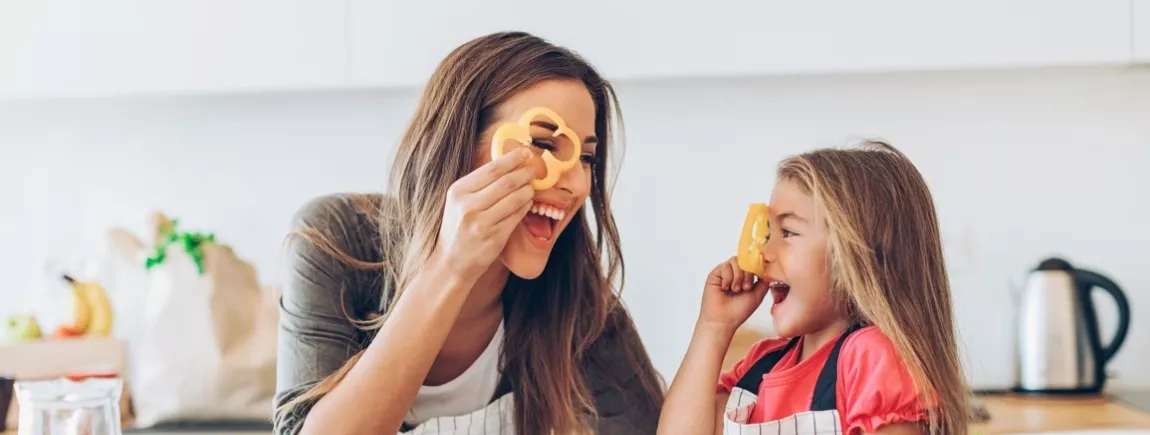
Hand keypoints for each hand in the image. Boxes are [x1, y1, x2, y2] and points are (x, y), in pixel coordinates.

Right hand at [433, 148, 535, 280]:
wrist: (451, 262)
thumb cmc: (459, 228)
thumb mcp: (459, 201)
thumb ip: (479, 183)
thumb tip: (508, 163)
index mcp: (458, 191)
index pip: (492, 169)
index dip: (513, 158)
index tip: (526, 152)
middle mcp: (468, 206)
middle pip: (506, 182)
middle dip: (524, 173)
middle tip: (533, 169)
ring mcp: (482, 223)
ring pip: (515, 198)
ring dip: (528, 190)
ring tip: (531, 186)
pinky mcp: (494, 238)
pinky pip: (517, 216)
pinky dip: (526, 206)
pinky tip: (527, 202)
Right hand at [698, 256, 769, 335]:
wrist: (723, 320)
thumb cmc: (739, 311)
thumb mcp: (758, 295)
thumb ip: (764, 281)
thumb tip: (767, 268)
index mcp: (747, 278)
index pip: (754, 263)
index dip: (757, 267)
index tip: (759, 275)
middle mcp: (736, 273)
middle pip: (746, 260)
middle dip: (748, 274)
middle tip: (746, 288)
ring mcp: (726, 272)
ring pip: (736, 261)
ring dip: (738, 276)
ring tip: (736, 289)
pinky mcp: (716, 273)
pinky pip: (725, 266)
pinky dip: (728, 278)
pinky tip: (725, 288)